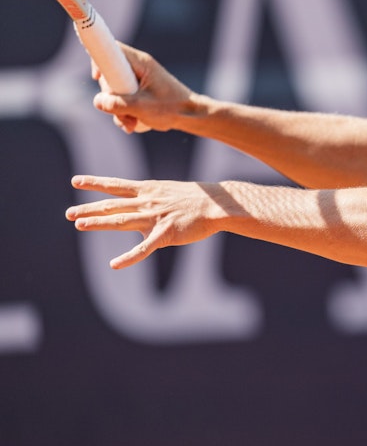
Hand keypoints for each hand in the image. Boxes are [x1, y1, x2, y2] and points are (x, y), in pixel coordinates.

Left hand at [66, 175, 228, 268]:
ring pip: (121, 220)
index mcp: (149, 190)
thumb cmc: (198, 199)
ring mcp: (155, 218)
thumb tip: (144, 210)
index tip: (76, 181)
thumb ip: (154, 201)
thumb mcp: (171, 192)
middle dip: (88, 209)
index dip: (95, 183)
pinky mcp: (166, 234)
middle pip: (112, 204)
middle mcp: (147, 202)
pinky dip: (128, 257)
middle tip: (69, 213)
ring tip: (79, 225)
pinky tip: (115, 264)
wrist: (218, 204)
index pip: (116, 185)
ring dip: (98, 223)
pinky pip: (144, 248)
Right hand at [91, 44, 199, 134]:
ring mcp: (140, 79)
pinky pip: (125, 98)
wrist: (193, 117)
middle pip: (110, 75)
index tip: (96, 76)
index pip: (112, 49)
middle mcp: (139, 67)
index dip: (99, 60)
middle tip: (121, 114)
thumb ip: (117, 104)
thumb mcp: (142, 108)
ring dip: (119, 109)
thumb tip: (98, 101)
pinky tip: (133, 124)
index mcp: (141, 63)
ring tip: (131, 124)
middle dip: (111, 98)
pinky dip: (126, 111)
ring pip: (117, 90)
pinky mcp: (141, 90)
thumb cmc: (172, 108)